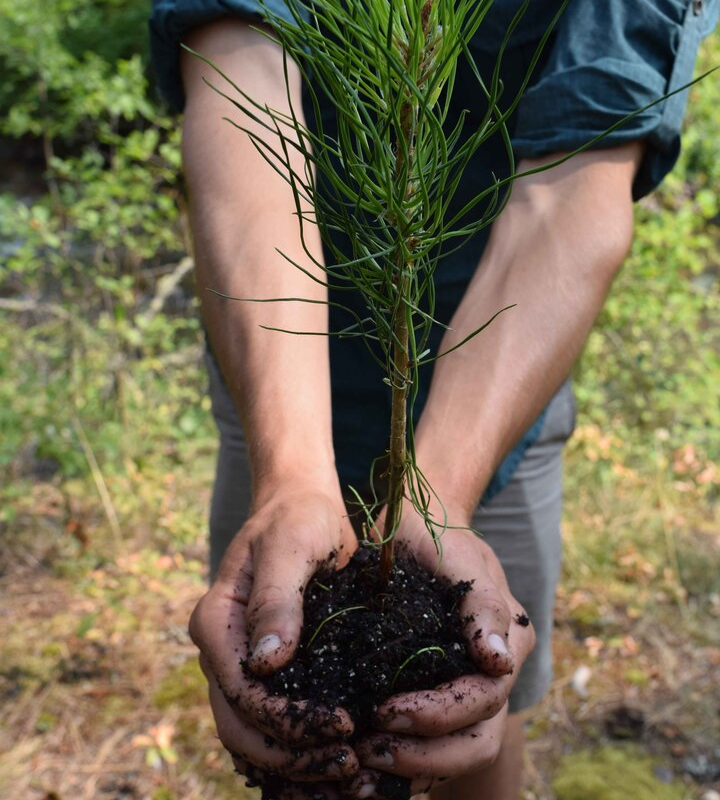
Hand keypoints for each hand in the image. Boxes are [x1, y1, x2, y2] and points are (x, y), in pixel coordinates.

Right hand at [189, 481, 360, 782]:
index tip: (343, 727)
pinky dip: (300, 753)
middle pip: (243, 727)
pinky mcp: (270, 672)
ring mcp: (243, 665)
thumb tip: (267, 662)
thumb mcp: (290, 545)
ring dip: (296, 766)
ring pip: (255, 737)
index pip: (241, 691)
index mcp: (216, 623)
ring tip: (350, 778)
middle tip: (350, 766)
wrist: (302, 507)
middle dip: (293, 756)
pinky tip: (338, 766)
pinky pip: (274, 725)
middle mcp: (222, 652)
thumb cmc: (297, 518)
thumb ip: (276, 599)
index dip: (288, 720)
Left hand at [350, 500, 534, 796]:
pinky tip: (363, 766)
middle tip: (369, 751)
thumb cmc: (434, 533)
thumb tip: (498, 661)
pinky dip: (403, 762)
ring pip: (458, 753)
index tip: (385, 713)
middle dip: (425, 755)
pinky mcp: (438, 693)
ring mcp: (467, 685)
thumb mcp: (457, 556)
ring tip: (362, 764)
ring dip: (412, 767)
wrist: (415, 523)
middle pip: (476, 740)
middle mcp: (494, 671)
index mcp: (508, 640)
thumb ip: (482, 605)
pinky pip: (431, 744)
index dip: (438, 716)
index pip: (484, 699)